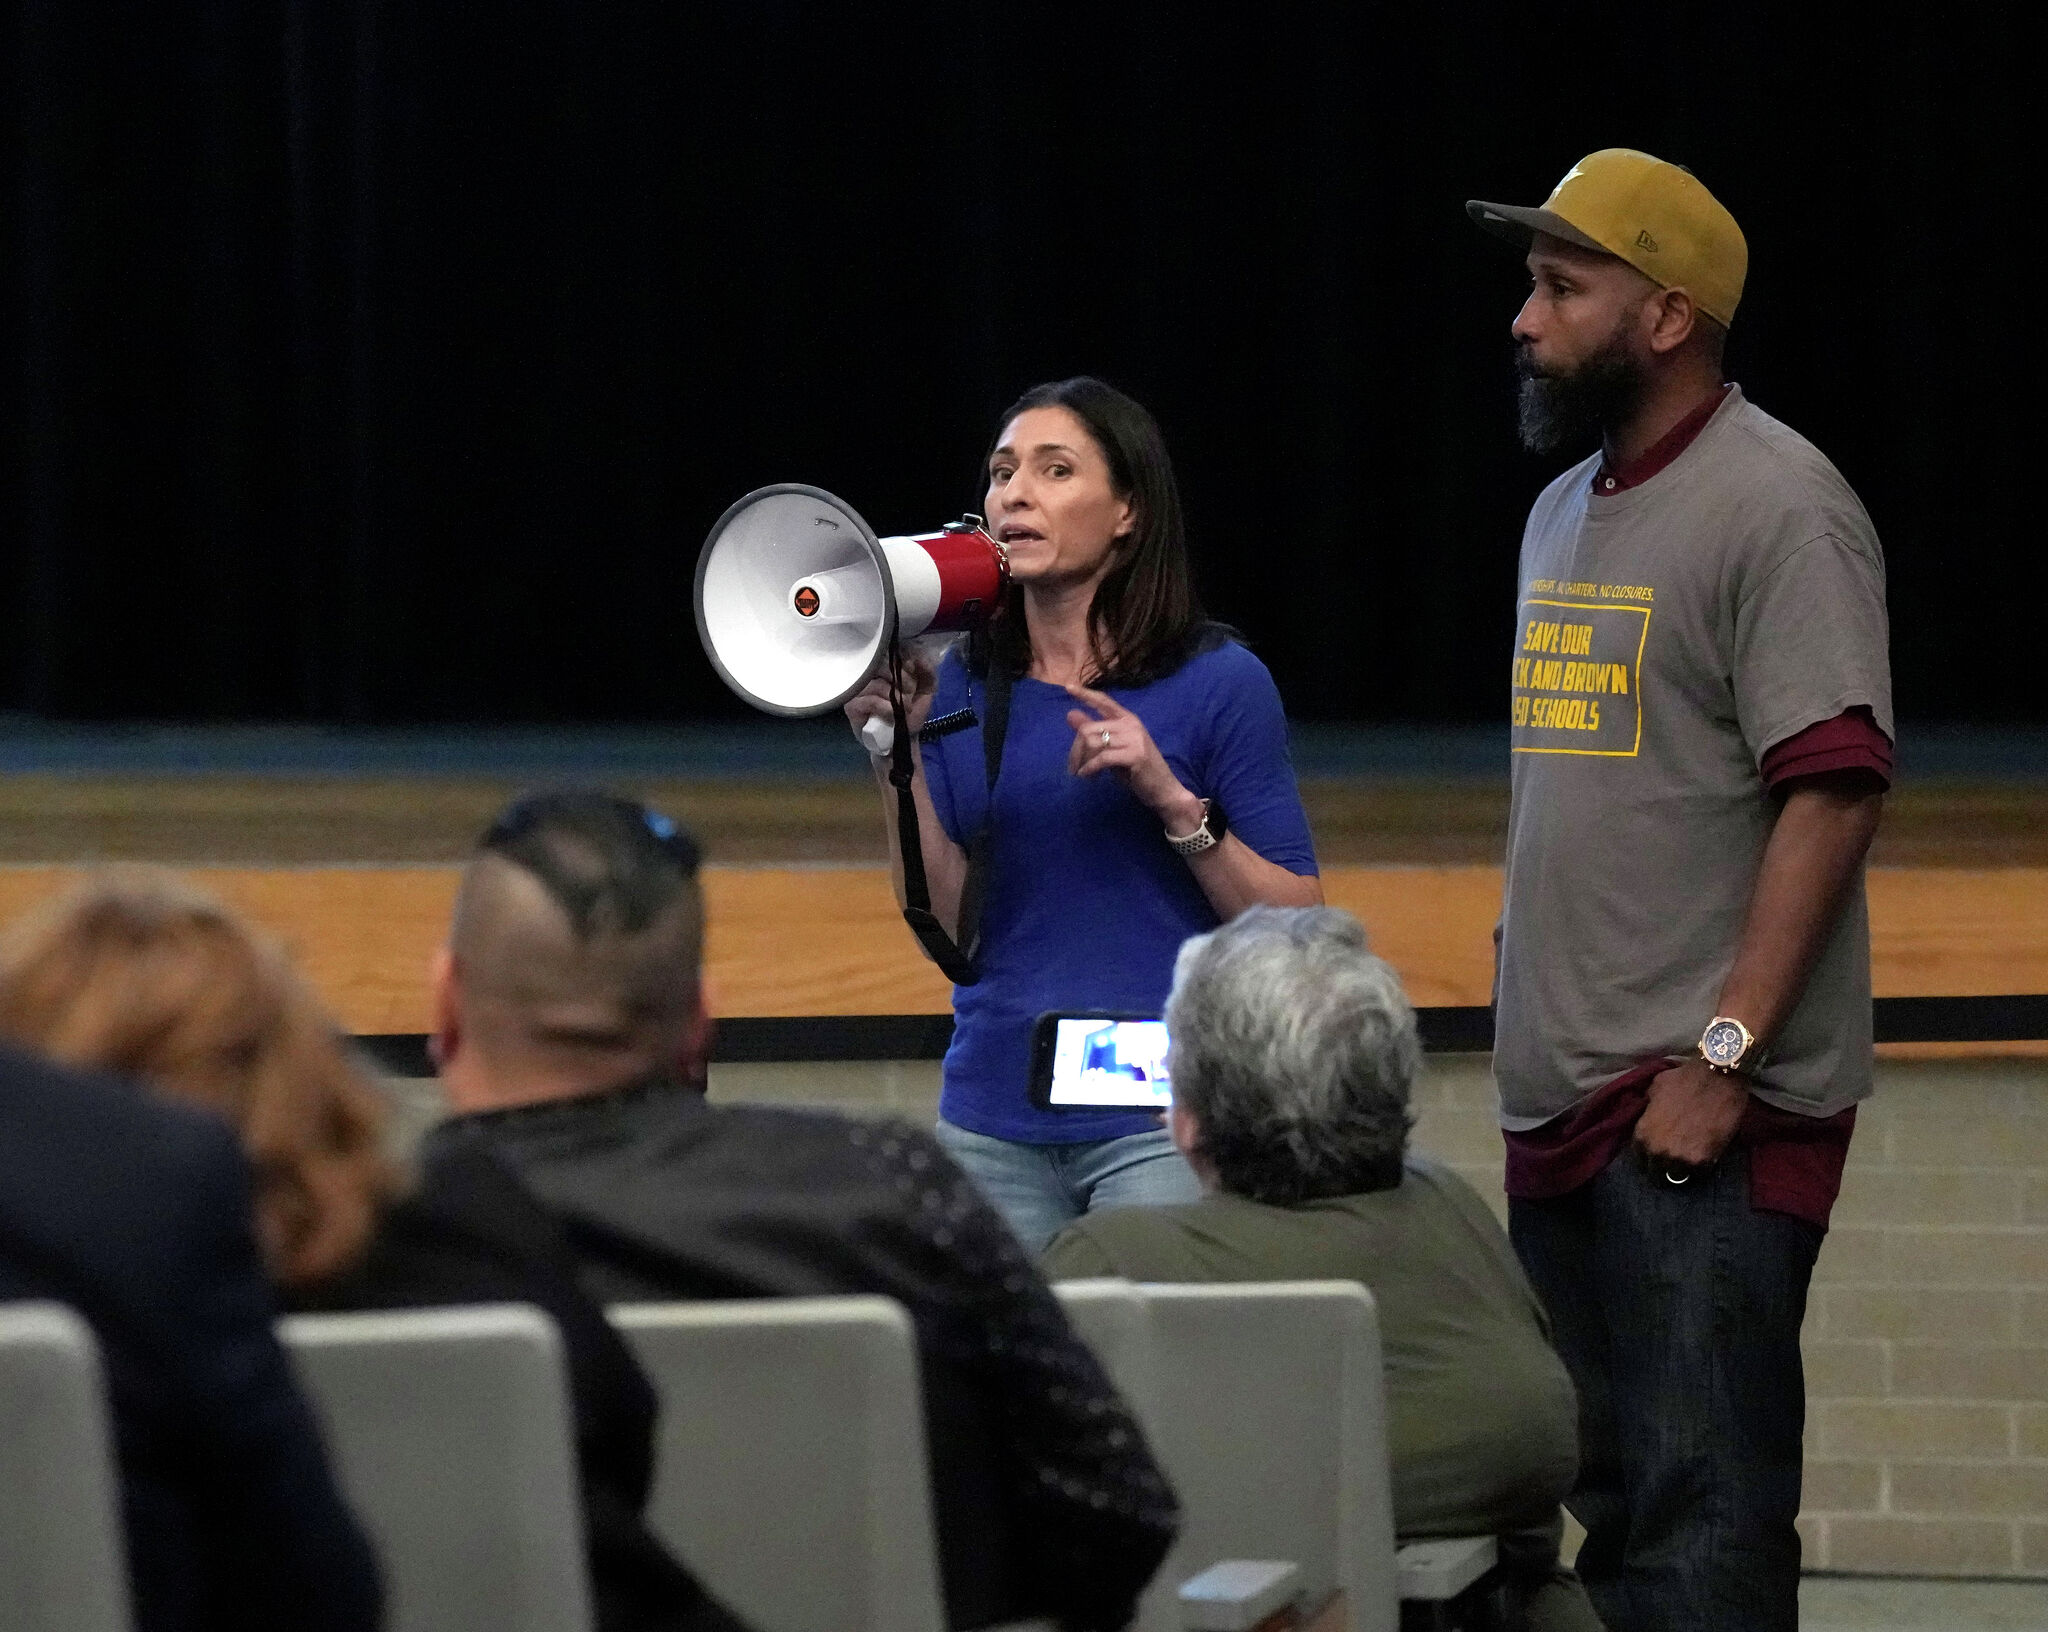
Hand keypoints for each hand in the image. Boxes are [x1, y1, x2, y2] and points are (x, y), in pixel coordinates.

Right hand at [844, 654, 936, 746]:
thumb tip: (920, 658)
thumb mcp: (926, 691)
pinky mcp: (852, 704)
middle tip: (912, 693)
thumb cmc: (910, 713)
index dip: (907, 663)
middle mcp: (869, 673)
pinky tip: (893, 714)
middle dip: (903, 680)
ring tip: (905, 708)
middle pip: (883, 665)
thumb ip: (927, 672)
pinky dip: (886, 707)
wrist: (901, 740)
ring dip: (896, 697)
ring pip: (877, 684)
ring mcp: (858, 688)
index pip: (892, 653)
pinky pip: (871, 700)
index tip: (915, 676)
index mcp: (885, 666)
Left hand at [1064, 683, 1199, 828]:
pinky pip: (1102, 758)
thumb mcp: (1113, 749)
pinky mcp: (1135, 754)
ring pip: (1093, 743)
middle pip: (1089, 729)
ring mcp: (1134, 738)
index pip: (1104, 701)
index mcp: (1127, 719)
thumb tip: (1070, 714)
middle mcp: (1131, 724)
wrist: (1163, 789)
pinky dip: (1090, 768)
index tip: (1068, 687)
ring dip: (1082, 761)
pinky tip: (1088, 776)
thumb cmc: (1137, 770)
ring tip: (1083, 774)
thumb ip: (1094, 733)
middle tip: (1073, 768)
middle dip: (1076, 750)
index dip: (1085, 694)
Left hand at [1633, 1058, 1748, 1171]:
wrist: (1718, 1078)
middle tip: (1673, 1163)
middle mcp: (1657, 1150)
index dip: (1648, 1156)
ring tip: (1690, 1164)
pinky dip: (1702, 1170)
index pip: (1639, 1157)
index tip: (1656, 1155)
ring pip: (1677, 1177)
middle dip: (1663, 1168)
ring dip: (1682, 1171)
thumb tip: (1650, 1111)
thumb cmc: (1685, 1079)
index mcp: (1642, 1133)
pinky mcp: (1703, 1161)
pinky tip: (1706, 1161)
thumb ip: (1649, 1106)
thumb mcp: (1656, 1088)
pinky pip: (1699, 1175)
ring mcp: (1679, 1158)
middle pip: (1656, 1172)